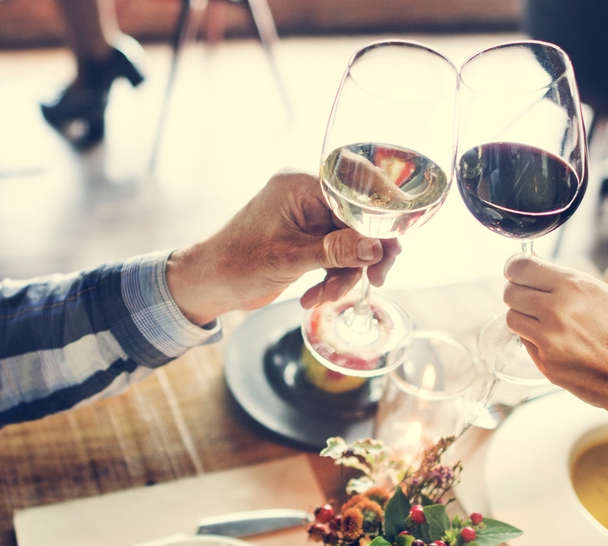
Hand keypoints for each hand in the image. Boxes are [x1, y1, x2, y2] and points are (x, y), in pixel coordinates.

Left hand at [166, 171, 399, 324]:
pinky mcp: (307, 242)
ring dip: (345, 274)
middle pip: (358, 220)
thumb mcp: (290, 259)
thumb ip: (335, 251)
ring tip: (327, 297)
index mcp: (300, 186)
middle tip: (377, 279)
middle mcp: (307, 197)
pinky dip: (331, 278)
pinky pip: (336, 256)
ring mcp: (308, 220)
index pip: (355, 190)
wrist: (209, 284)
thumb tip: (376, 248)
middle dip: (366, 254)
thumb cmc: (237, 263)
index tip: (398, 238)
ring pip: (351, 243)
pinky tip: (315, 297)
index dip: (380, 214)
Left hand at [502, 255, 607, 422]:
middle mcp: (557, 311)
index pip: (520, 268)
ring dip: (523, 317)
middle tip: (528, 297)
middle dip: (516, 292)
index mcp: (574, 287)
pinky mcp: (546, 365)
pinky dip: (535, 341)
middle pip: (510, 293)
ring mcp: (549, 341)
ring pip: (512, 318)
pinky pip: (527, 344)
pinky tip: (559, 344)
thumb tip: (535, 275)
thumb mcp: (605, 295)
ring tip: (544, 321)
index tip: (515, 271)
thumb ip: (568, 284)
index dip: (514, 268)